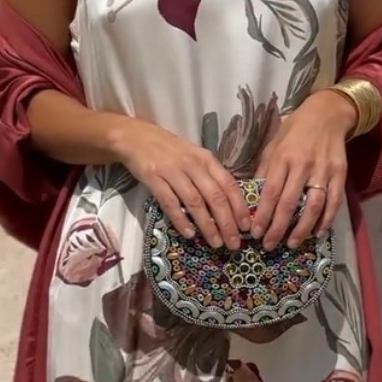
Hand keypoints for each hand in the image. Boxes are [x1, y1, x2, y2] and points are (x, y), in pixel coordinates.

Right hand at [119, 121, 251, 249]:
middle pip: (215, 196)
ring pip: (195, 202)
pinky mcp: (153, 177)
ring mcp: (172, 170)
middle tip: (234, 243)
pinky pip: (169, 202)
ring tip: (215, 243)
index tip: (246, 227)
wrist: (135, 137)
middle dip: (227, 222)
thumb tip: (228, 205)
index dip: (239, 207)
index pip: (228, 184)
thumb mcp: (193, 157)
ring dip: (207, 225)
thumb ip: (209, 176)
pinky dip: (180, 219)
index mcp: (206, 158)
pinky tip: (189, 234)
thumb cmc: (169, 150)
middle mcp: (192, 164)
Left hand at [249, 90, 356, 249]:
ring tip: (292, 244)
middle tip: (269, 245)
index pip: (271, 192)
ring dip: (302, 229)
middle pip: (290, 203)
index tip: (255, 232)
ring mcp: (323, 170)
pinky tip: (317, 232)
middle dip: (278, 228)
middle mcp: (303, 165)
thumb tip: (254, 197)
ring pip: (313, 206)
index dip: (263, 215)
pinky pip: (334, 202)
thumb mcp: (273, 144)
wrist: (327, 114)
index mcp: (283, 157)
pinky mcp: (340, 174)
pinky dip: (326, 219)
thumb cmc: (294, 130)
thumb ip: (265, 170)